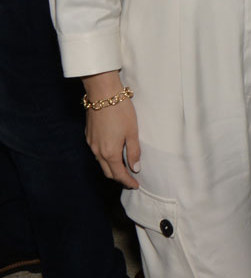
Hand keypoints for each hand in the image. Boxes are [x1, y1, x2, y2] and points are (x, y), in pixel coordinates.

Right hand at [82, 71, 140, 188]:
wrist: (102, 93)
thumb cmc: (120, 111)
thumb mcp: (132, 131)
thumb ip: (134, 152)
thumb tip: (135, 168)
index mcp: (109, 153)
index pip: (119, 174)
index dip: (128, 181)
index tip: (135, 185)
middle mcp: (97, 151)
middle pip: (108, 171)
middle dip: (119, 177)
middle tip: (130, 179)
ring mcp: (91, 143)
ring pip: (101, 162)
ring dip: (111, 167)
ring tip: (123, 167)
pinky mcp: (88, 135)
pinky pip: (96, 152)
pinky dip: (105, 157)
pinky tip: (112, 153)